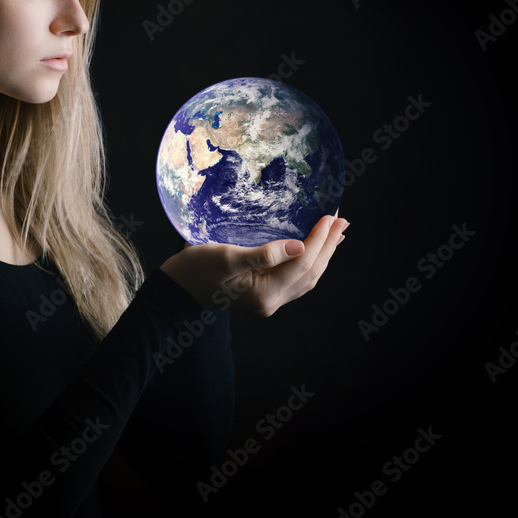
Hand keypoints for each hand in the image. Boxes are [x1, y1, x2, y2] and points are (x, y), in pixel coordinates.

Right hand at [159, 212, 348, 316]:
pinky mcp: (262, 295)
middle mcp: (271, 301)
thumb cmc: (194, 270)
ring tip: (337, 233)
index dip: (319, 239)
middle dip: (329, 246)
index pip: (302, 263)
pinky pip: (295, 278)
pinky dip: (309, 262)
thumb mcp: (226, 257)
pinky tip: (312, 250)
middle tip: (343, 221)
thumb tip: (300, 247)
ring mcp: (267, 301)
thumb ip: (264, 254)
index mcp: (264, 293)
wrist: (174, 289)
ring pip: (306, 277)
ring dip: (323, 254)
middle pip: (310, 272)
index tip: (331, 216)